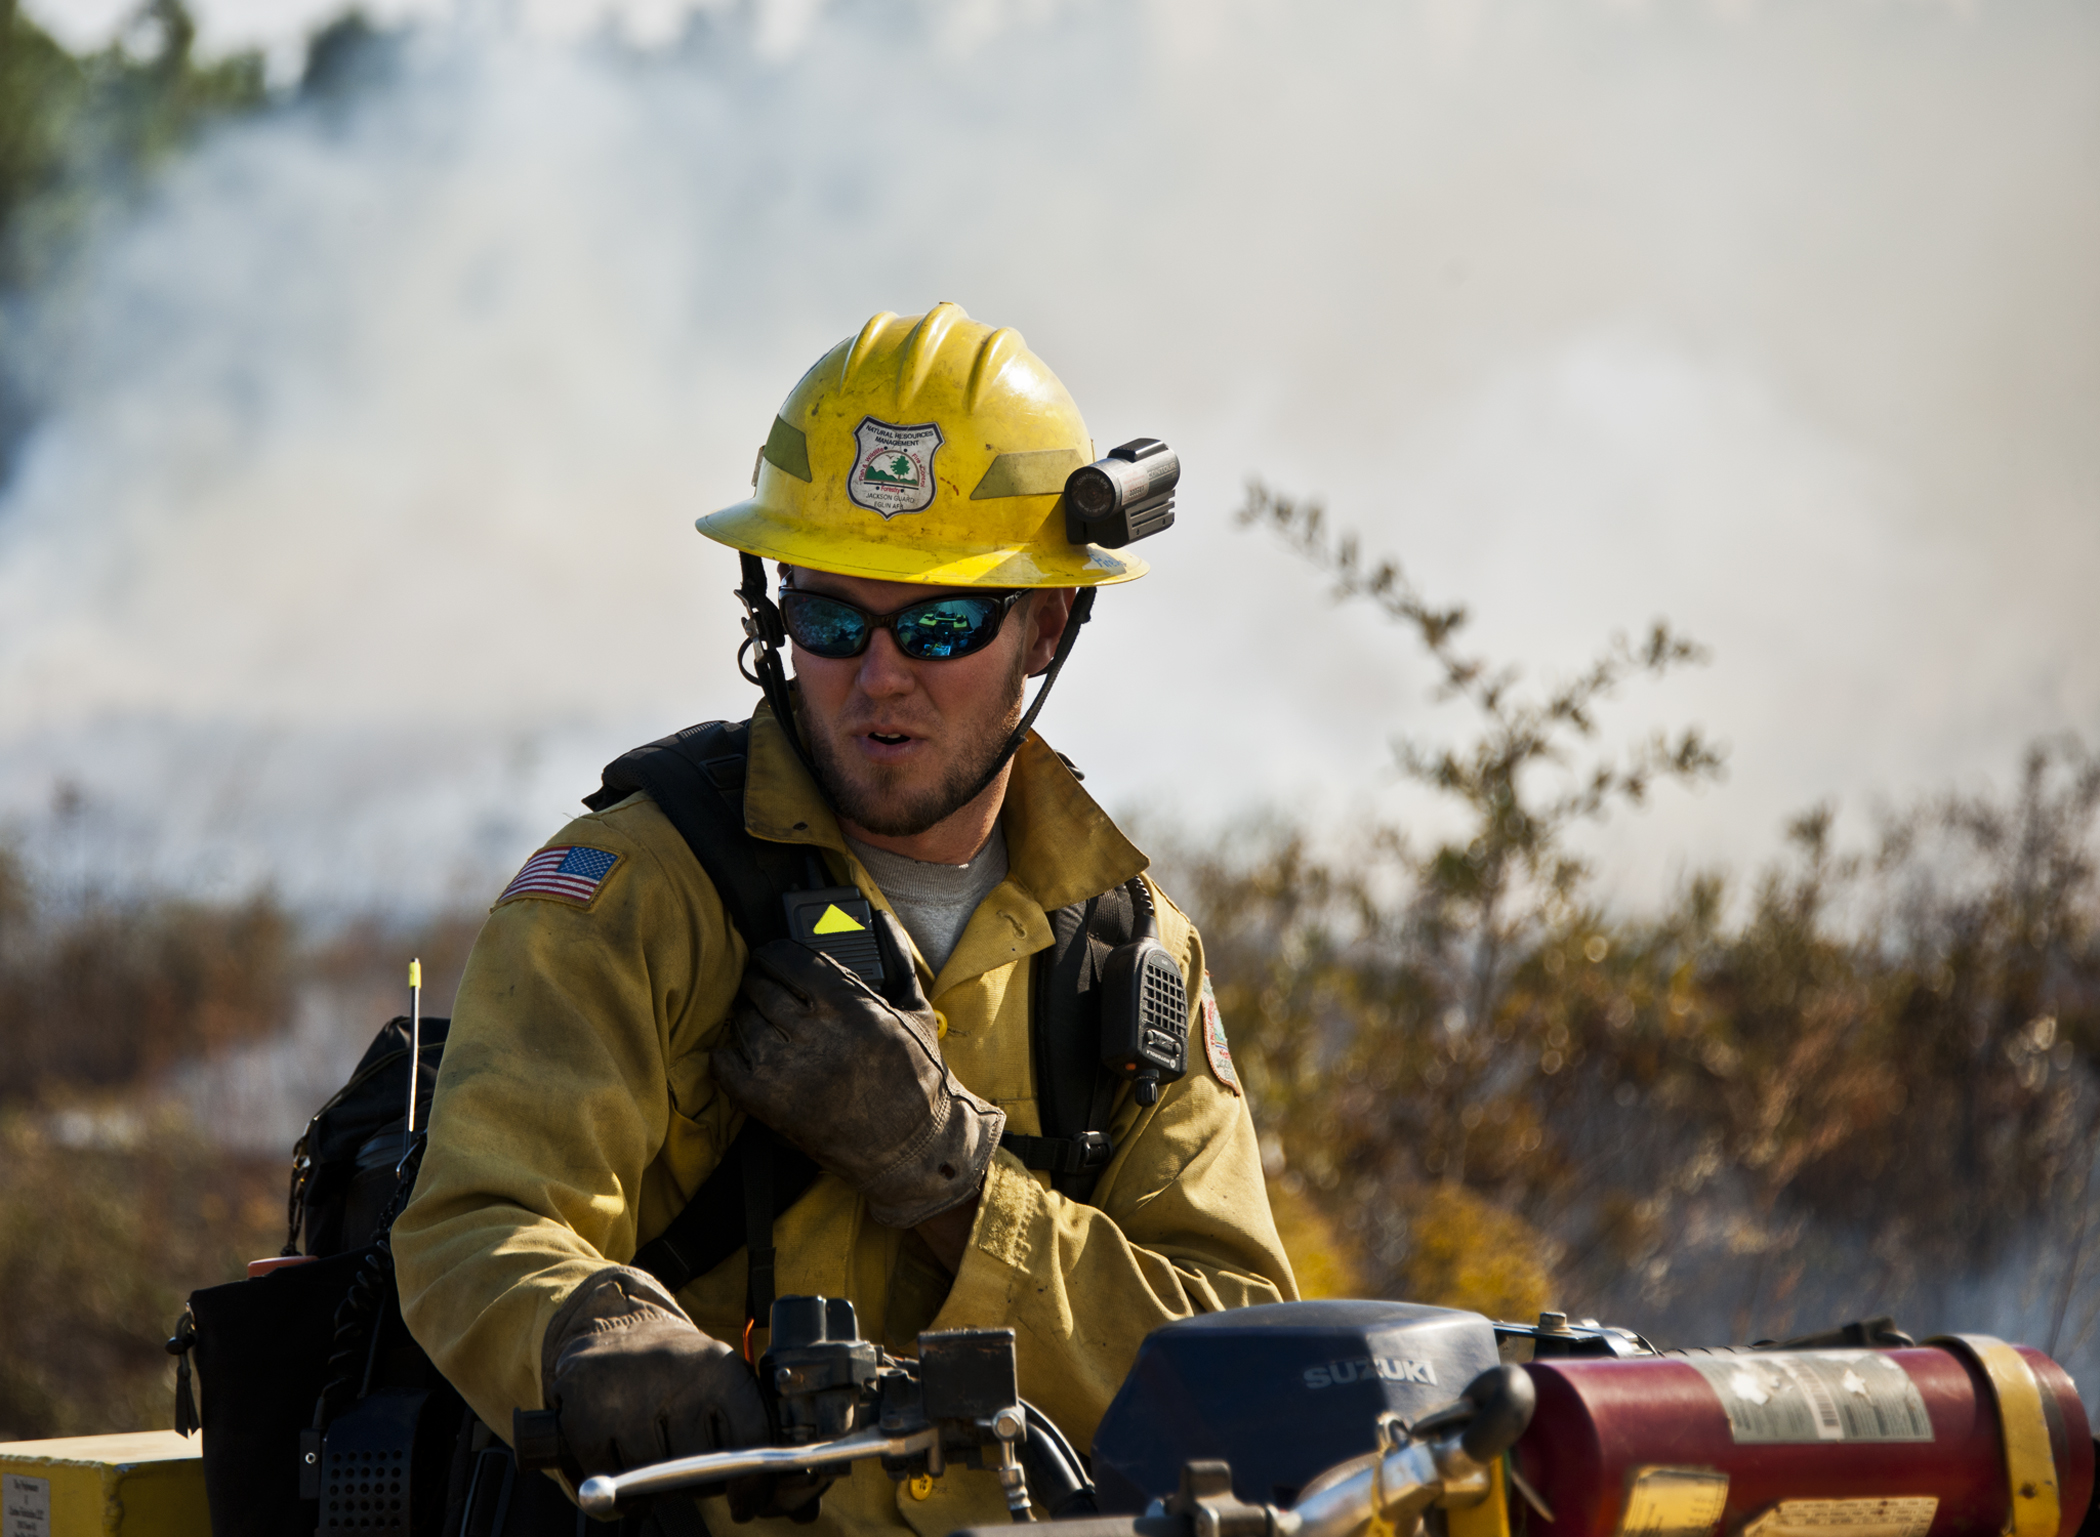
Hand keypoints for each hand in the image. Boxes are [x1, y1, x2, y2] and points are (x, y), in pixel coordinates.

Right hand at [539, 1267, 768, 1476]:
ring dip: (654, 1485)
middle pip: (699, 1470)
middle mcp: (674, 1377)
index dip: (751, 1482)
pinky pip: (611, 1483)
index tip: (744, 1505)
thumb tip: (762, 1490)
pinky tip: (624, 1461)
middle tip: (685, 1464)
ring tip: (653, 1452)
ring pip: (653, 1482)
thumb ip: (744, 1424)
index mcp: (718, 1366)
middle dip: (695, 1481)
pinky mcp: (585, 1419)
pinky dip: (619, 1490)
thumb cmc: (675, 1370)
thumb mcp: (718, 1377)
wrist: (613, 1331)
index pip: (751, 1435)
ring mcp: (626, 1399)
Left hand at [716, 911, 1005, 1228]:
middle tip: (761, 987)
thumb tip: (881, 919)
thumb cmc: (918, 1078)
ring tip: (759, 1022)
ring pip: (743, 1022)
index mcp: (853, 1005)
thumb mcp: (916, 1011)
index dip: (774, 953)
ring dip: (745, 1017)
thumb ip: (897, 959)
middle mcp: (818, 1033)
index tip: (771, 957)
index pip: (791, 959)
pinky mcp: (769, 1104)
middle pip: (762, 987)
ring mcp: (789, 1069)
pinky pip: (725, 1064)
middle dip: (757, 982)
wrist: (911, 1148)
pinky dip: (727, 1054)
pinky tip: (743, 1052)